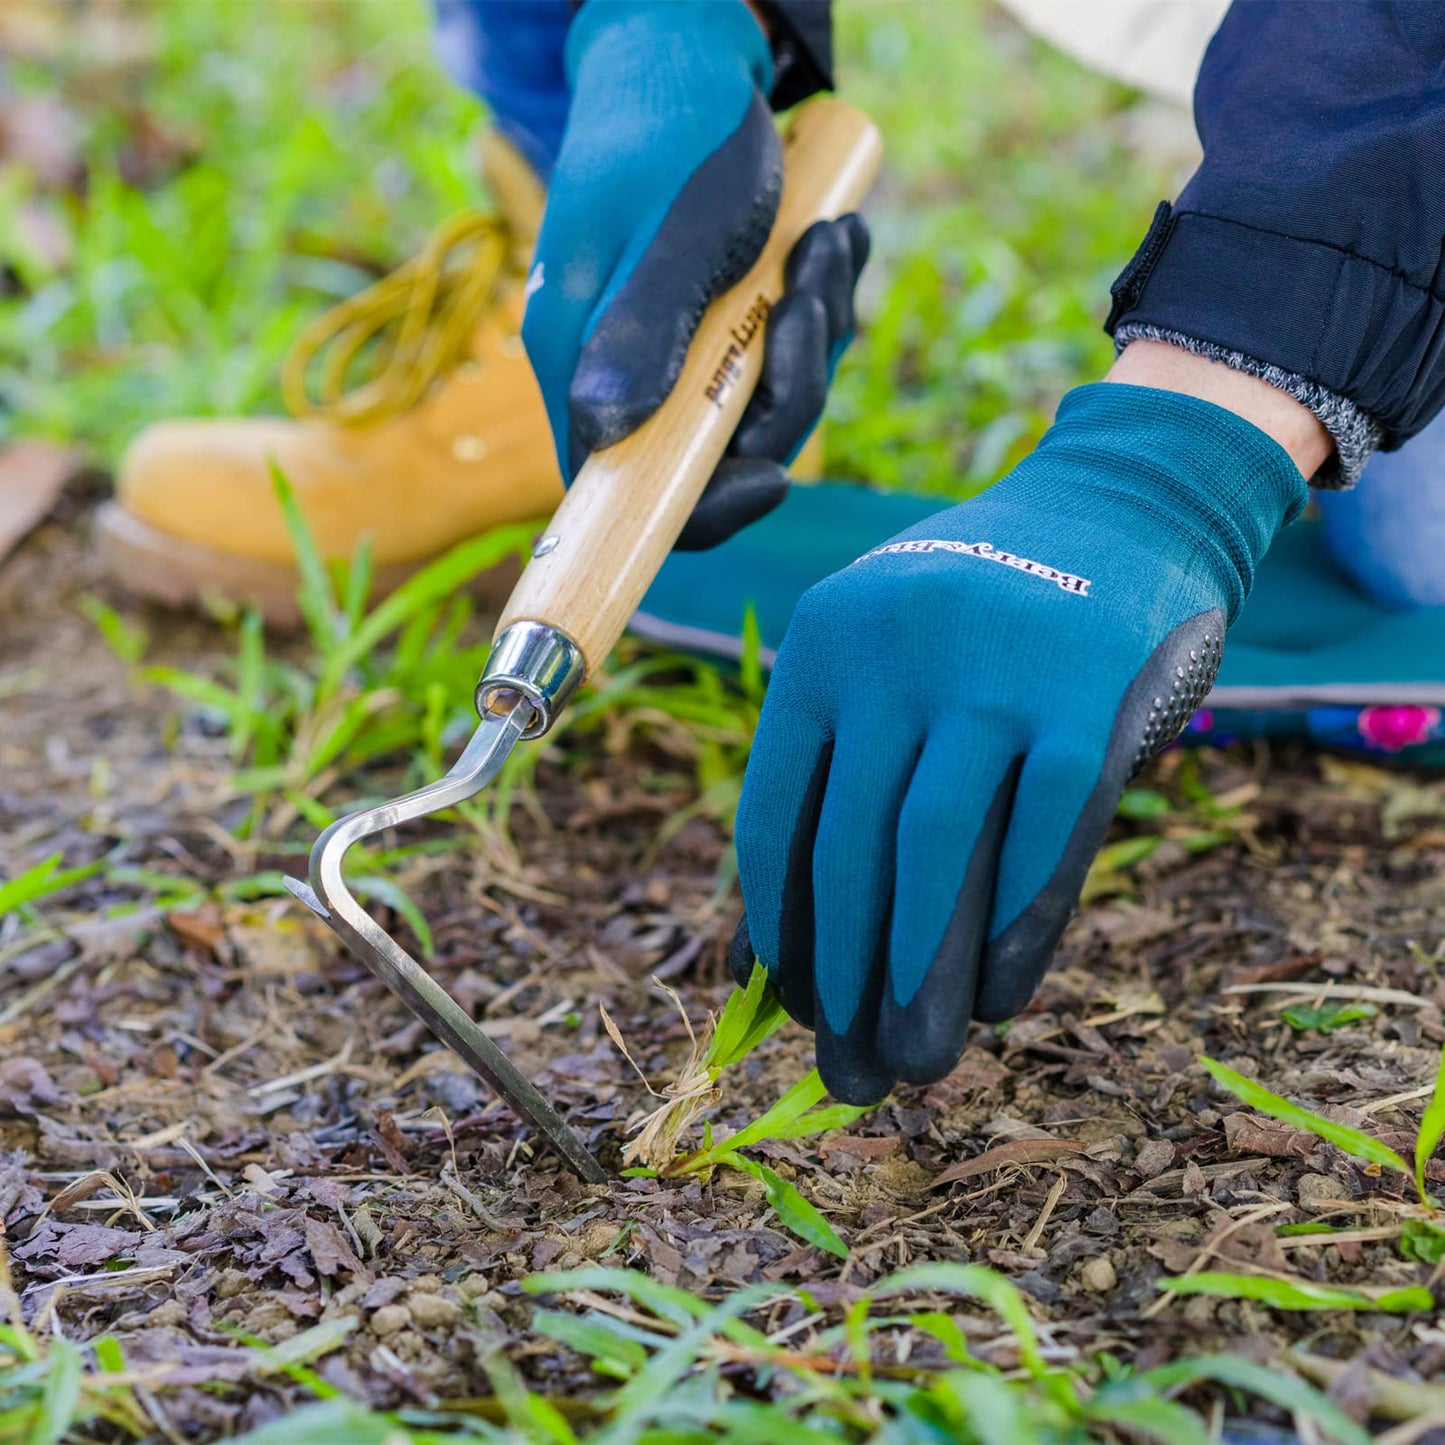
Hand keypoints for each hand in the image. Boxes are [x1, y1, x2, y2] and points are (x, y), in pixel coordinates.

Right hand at [522, 0, 867, 549]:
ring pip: (761, 402)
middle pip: (717, 453)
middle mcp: (620, 370)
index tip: (772, 475)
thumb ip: (639, 335)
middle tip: (808, 294)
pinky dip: (815, 308)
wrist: (687, 54)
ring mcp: (669, 349)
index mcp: (583, 363)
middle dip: (786, 391)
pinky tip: (826, 240)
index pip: (625, 490)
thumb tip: (604, 438)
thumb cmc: (672, 134)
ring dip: (812, 336)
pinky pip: (779, 355)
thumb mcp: (668, 236)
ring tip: (824, 246)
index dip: (701, 507)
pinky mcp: (712, 324)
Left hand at [730, 383, 1308, 1103]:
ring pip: (939, 851)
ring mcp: (995, 666)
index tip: (790, 1009)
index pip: (776, 813)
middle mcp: (895, 650)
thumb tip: (764, 953)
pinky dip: (1019, 928)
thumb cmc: (978, 617)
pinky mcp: (1092, 692)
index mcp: (822, 644)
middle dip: (846, 978)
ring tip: (913, 1067)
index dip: (779, 926)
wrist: (1116, 507)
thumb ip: (831, 778)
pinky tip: (1000, 998)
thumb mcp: (883, 658)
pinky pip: (1047, 834)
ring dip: (920, 974)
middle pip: (852, 847)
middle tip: (848, 1076)